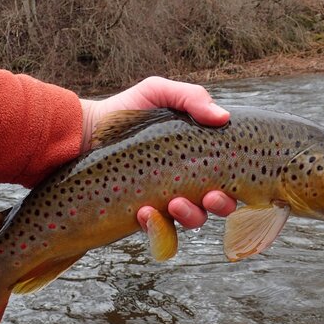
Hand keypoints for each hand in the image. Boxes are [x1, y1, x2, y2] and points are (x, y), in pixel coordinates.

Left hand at [80, 76, 236, 228]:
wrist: (86, 131)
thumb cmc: (127, 110)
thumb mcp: (158, 93)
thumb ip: (191, 98)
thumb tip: (223, 117)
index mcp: (199, 156)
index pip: (229, 176)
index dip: (237, 184)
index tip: (231, 183)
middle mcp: (188, 181)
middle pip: (218, 204)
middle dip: (221, 205)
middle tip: (210, 197)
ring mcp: (167, 200)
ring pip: (192, 220)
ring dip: (189, 216)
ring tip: (173, 204)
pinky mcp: (143, 215)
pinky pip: (157, 231)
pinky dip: (154, 225)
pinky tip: (143, 211)